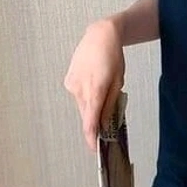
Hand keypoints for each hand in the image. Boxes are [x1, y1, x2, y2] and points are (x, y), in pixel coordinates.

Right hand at [64, 18, 124, 151]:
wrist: (100, 36)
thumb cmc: (114, 57)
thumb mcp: (118, 80)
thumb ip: (110, 102)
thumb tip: (105, 122)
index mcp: (95, 89)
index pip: (90, 121)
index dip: (91, 138)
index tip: (94, 150)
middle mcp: (80, 89)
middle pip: (86, 115)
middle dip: (94, 123)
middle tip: (104, 128)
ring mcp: (72, 85)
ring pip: (82, 105)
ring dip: (91, 107)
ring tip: (102, 92)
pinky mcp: (68, 81)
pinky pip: (78, 95)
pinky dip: (86, 96)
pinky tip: (94, 84)